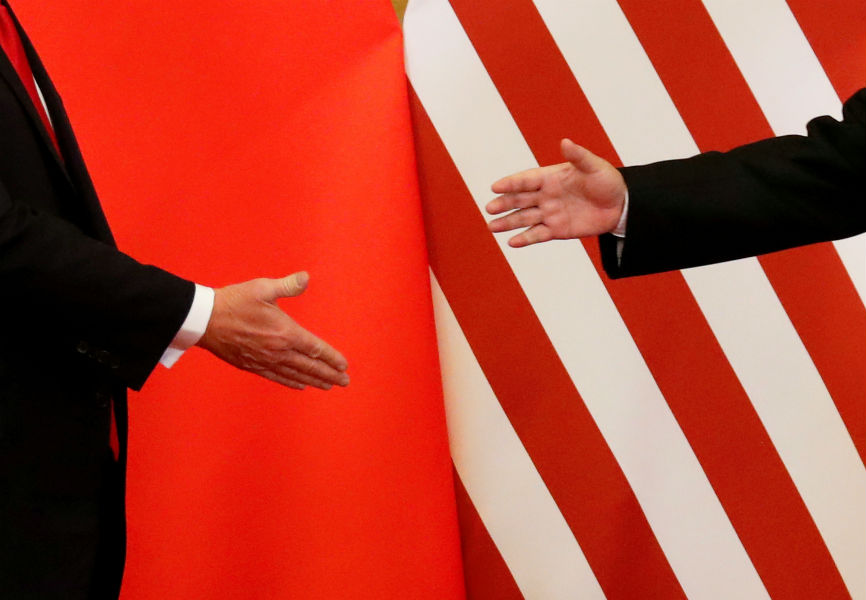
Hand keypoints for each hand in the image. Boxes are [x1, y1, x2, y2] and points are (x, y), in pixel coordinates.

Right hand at [197, 272, 348, 389]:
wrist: (205, 319)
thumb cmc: (235, 301)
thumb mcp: (262, 288)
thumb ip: (288, 285)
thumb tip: (306, 277)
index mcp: (285, 332)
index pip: (315, 348)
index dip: (331, 357)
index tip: (343, 365)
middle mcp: (278, 351)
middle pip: (309, 366)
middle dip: (329, 374)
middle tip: (344, 381)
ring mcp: (265, 360)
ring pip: (295, 374)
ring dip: (314, 380)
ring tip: (328, 386)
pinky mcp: (252, 365)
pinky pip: (277, 377)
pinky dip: (291, 382)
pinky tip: (300, 385)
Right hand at [486, 139, 626, 246]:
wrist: (620, 205)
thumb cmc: (607, 181)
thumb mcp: (594, 166)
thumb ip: (578, 156)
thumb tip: (565, 142)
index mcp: (551, 177)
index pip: (526, 180)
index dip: (511, 183)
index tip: (495, 186)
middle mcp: (546, 195)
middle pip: (520, 200)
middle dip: (504, 204)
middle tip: (490, 208)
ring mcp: (550, 213)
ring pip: (524, 218)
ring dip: (508, 223)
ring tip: (492, 227)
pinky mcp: (557, 230)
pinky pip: (538, 235)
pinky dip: (525, 239)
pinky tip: (512, 242)